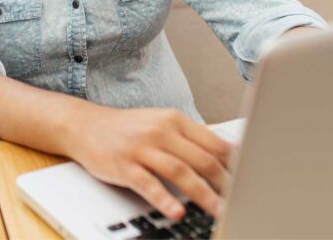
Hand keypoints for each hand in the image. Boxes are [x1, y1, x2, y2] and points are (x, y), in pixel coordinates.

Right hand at [67, 105, 232, 220]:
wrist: (85, 126)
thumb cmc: (127, 129)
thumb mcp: (160, 124)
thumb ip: (190, 138)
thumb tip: (228, 155)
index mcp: (174, 120)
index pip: (213, 143)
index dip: (233, 165)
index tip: (248, 182)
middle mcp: (159, 131)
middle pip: (201, 159)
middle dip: (224, 184)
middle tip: (239, 202)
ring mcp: (141, 148)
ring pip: (179, 172)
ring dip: (202, 194)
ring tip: (218, 212)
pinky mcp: (124, 166)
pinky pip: (148, 184)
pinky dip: (165, 199)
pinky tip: (177, 211)